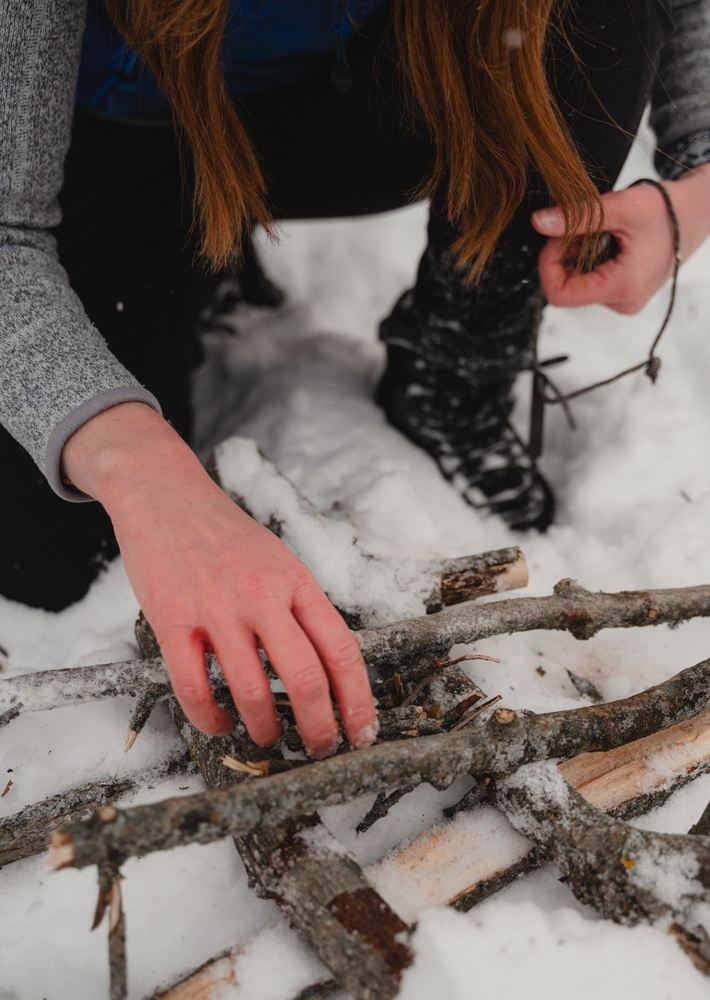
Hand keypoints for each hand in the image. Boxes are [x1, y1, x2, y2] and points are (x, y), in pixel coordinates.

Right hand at [62, 403, 376, 756]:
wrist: (166, 496)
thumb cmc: (227, 535)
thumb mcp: (280, 561)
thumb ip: (302, 608)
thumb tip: (329, 667)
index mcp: (296, 582)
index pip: (342, 649)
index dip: (358, 700)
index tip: (363, 732)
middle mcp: (262, 596)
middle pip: (305, 678)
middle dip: (320, 728)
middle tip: (321, 748)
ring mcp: (216, 609)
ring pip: (251, 690)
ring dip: (266, 729)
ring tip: (270, 739)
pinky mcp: (172, 620)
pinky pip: (193, 687)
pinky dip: (210, 719)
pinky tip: (219, 724)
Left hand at [531, 163, 709, 314]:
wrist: (696, 213)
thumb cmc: (669, 209)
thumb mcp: (622, 207)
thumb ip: (578, 217)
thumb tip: (539, 222)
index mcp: (622, 288)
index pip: (561, 295)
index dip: (549, 265)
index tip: (556, 237)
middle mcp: (622, 302)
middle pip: (568, 287)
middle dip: (565, 255)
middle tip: (582, 227)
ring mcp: (623, 300)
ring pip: (578, 283)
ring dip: (578, 255)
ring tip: (601, 232)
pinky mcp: (623, 292)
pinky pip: (592, 280)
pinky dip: (589, 258)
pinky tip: (606, 241)